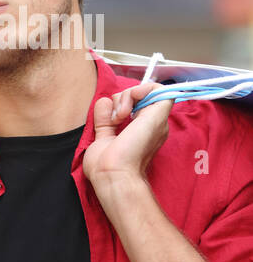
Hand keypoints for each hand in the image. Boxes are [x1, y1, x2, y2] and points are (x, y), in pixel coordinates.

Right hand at [83, 82, 171, 205]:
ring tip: (114, 122)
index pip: (153, 91)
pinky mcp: (103, 129)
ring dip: (113, 107)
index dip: (143, 90)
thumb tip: (146, 89)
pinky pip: (102, 109)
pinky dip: (102, 111)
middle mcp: (139, 120)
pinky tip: (106, 123)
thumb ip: (160, 99)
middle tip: (124, 115)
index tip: (136, 98)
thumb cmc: (135, 150)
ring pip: (115, 99)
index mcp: (155, 118)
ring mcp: (120, 123)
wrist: (113, 172)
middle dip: (126, 99)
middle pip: (132, 93)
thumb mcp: (156, 120)